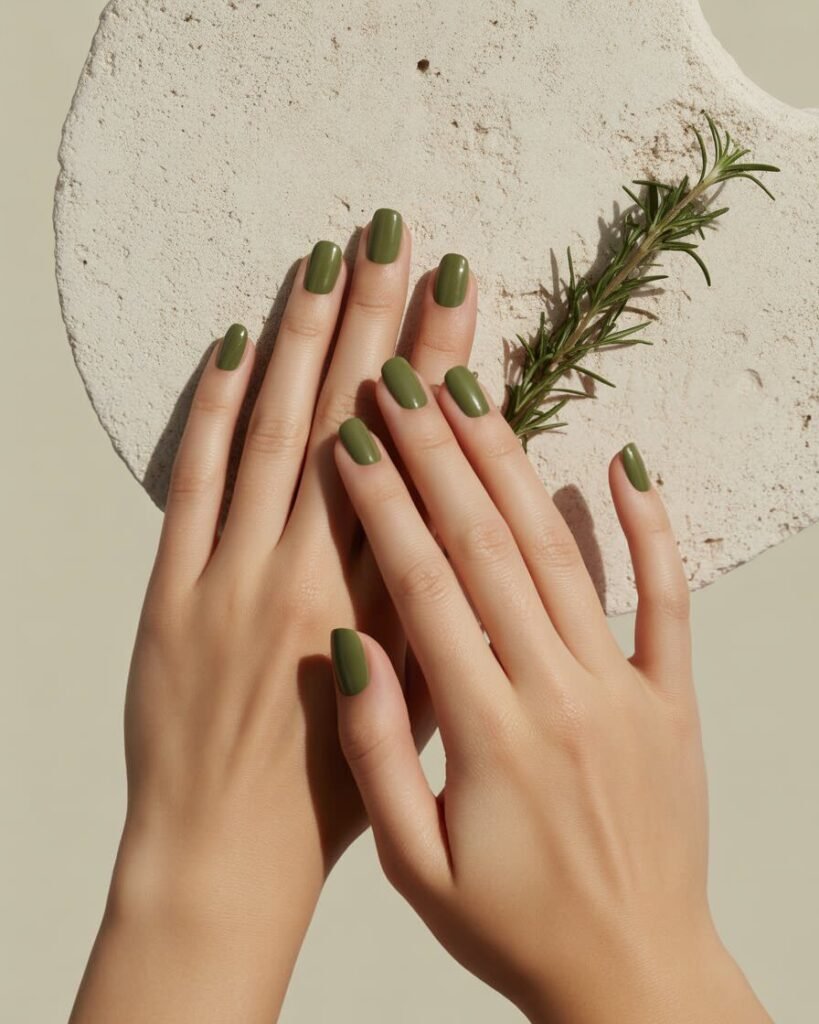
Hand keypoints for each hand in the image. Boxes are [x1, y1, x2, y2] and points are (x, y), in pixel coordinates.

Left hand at [69, 213, 476, 1022]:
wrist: (224, 855)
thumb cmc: (330, 793)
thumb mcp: (409, 703)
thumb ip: (427, 606)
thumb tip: (451, 515)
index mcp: (374, 604)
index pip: (416, 457)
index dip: (438, 368)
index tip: (456, 293)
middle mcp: (304, 575)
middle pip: (347, 424)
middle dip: (373, 321)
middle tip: (392, 238)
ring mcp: (229, 578)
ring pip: (272, 436)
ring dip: (299, 344)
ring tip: (323, 263)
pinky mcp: (170, 593)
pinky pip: (192, 485)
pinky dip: (213, 414)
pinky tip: (235, 350)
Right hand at [329, 362, 771, 1023]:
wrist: (632, 974)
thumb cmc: (512, 927)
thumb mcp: (413, 864)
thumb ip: (375, 753)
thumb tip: (350, 647)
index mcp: (486, 733)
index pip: (422, 587)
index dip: (382, 505)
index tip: (351, 438)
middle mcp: (558, 693)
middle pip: (487, 546)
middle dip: (436, 454)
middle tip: (400, 378)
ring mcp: (625, 689)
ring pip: (559, 553)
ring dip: (511, 465)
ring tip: (471, 393)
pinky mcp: (672, 697)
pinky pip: (668, 594)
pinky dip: (648, 523)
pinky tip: (623, 460)